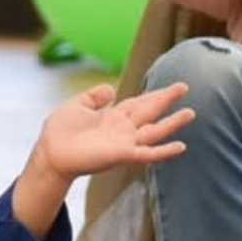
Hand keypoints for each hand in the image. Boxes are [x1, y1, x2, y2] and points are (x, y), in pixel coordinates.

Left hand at [34, 80, 193, 180]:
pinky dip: (164, 151)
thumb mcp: (77, 105)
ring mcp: (125, 142)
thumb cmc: (60, 131)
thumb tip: (111, 89)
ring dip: (172, 123)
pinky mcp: (122, 155)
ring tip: (190, 113)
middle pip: (149, 111)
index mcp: (113, 116)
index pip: (138, 103)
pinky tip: (181, 146)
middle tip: (185, 86)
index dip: (153, 94)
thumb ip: (94, 97)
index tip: (171, 86)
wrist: (50, 153)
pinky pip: (148, 153)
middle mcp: (123, 129)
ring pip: (155, 131)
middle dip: (166, 99)